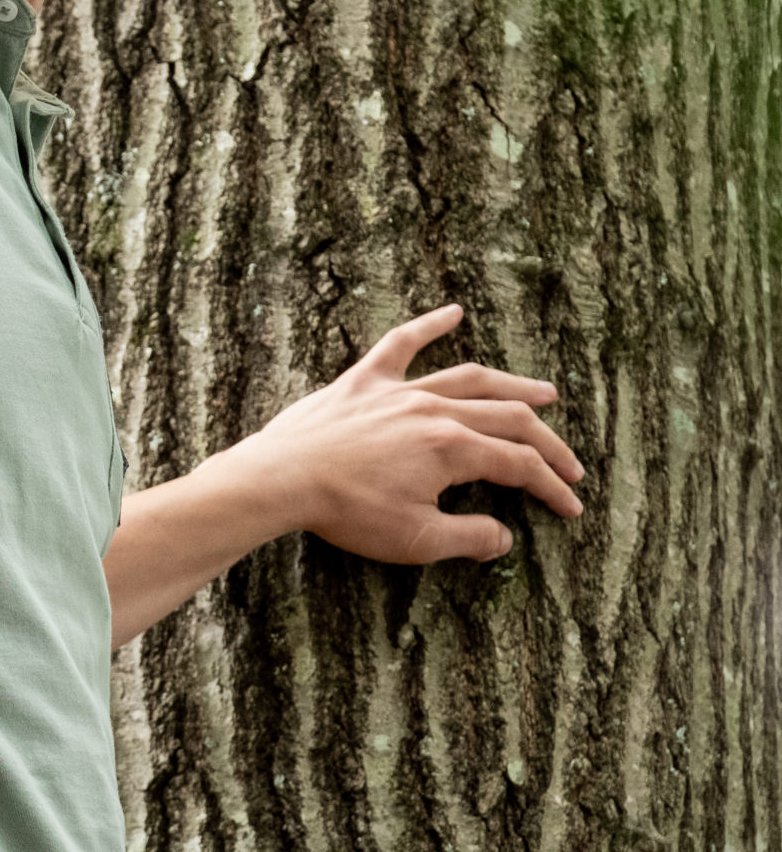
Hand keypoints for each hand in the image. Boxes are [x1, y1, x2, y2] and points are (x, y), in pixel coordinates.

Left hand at [215, 303, 585, 564]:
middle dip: (547, 445)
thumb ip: (469, 537)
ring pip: (469, 378)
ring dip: (512, 385)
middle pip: (508, 418)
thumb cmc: (346, 512)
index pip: (520, 465)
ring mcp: (399, 390)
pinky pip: (401, 344)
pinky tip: (453, 312)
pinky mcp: (363, 381)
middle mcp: (434, 410)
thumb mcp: (416, 540)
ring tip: (545, 394)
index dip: (550, 487)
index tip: (570, 507)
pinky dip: (428, 325)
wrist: (281, 478)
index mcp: (453, 448)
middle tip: (570, 465)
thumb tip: (504, 537)